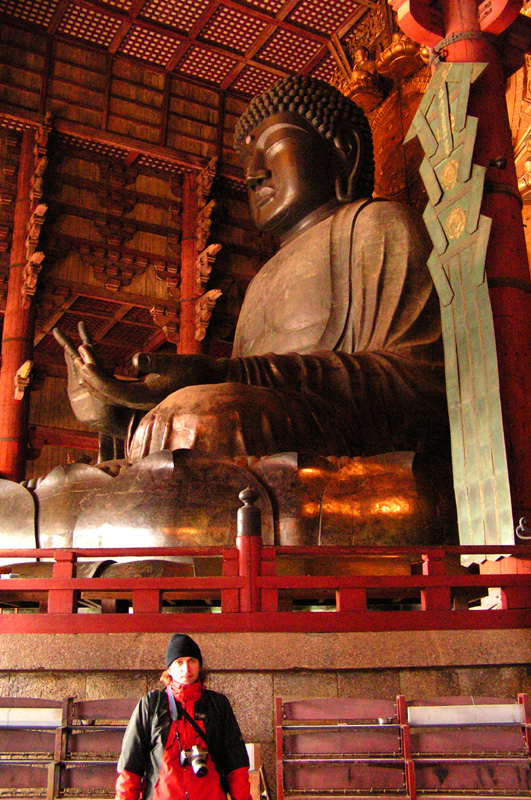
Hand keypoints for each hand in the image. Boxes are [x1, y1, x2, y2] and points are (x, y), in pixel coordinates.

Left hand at [53, 322, 227, 422]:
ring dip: (96, 376)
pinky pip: (118, 387)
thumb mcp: (176, 362)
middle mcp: (139, 401)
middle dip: (91, 375)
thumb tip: (135, 359)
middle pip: (108, 392)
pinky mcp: (142, 392)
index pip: (114, 389)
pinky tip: (98, 366)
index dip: (98, 377)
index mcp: (145, 396)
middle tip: (77, 355)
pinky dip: (106, 376)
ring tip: (81, 358)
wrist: (209, 379)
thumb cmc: (195, 369)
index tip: (85, 362)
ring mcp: (140, 398)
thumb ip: (155, 362)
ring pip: (111, 390)